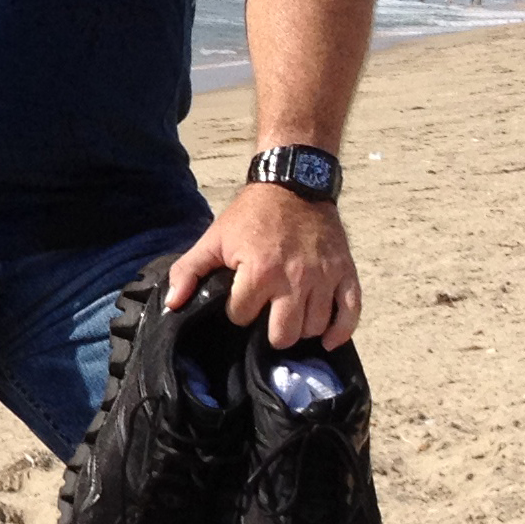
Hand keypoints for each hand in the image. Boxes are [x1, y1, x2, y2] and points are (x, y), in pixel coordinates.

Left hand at [165, 182, 360, 348]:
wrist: (293, 185)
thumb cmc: (251, 215)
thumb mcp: (214, 238)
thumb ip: (189, 270)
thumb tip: (173, 303)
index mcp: (259, 271)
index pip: (243, 317)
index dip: (238, 311)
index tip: (240, 299)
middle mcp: (294, 279)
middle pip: (283, 335)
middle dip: (270, 332)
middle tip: (267, 317)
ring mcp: (323, 277)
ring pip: (314, 327)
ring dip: (300, 329)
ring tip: (290, 317)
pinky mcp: (345, 273)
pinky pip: (350, 313)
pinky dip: (340, 331)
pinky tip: (327, 338)